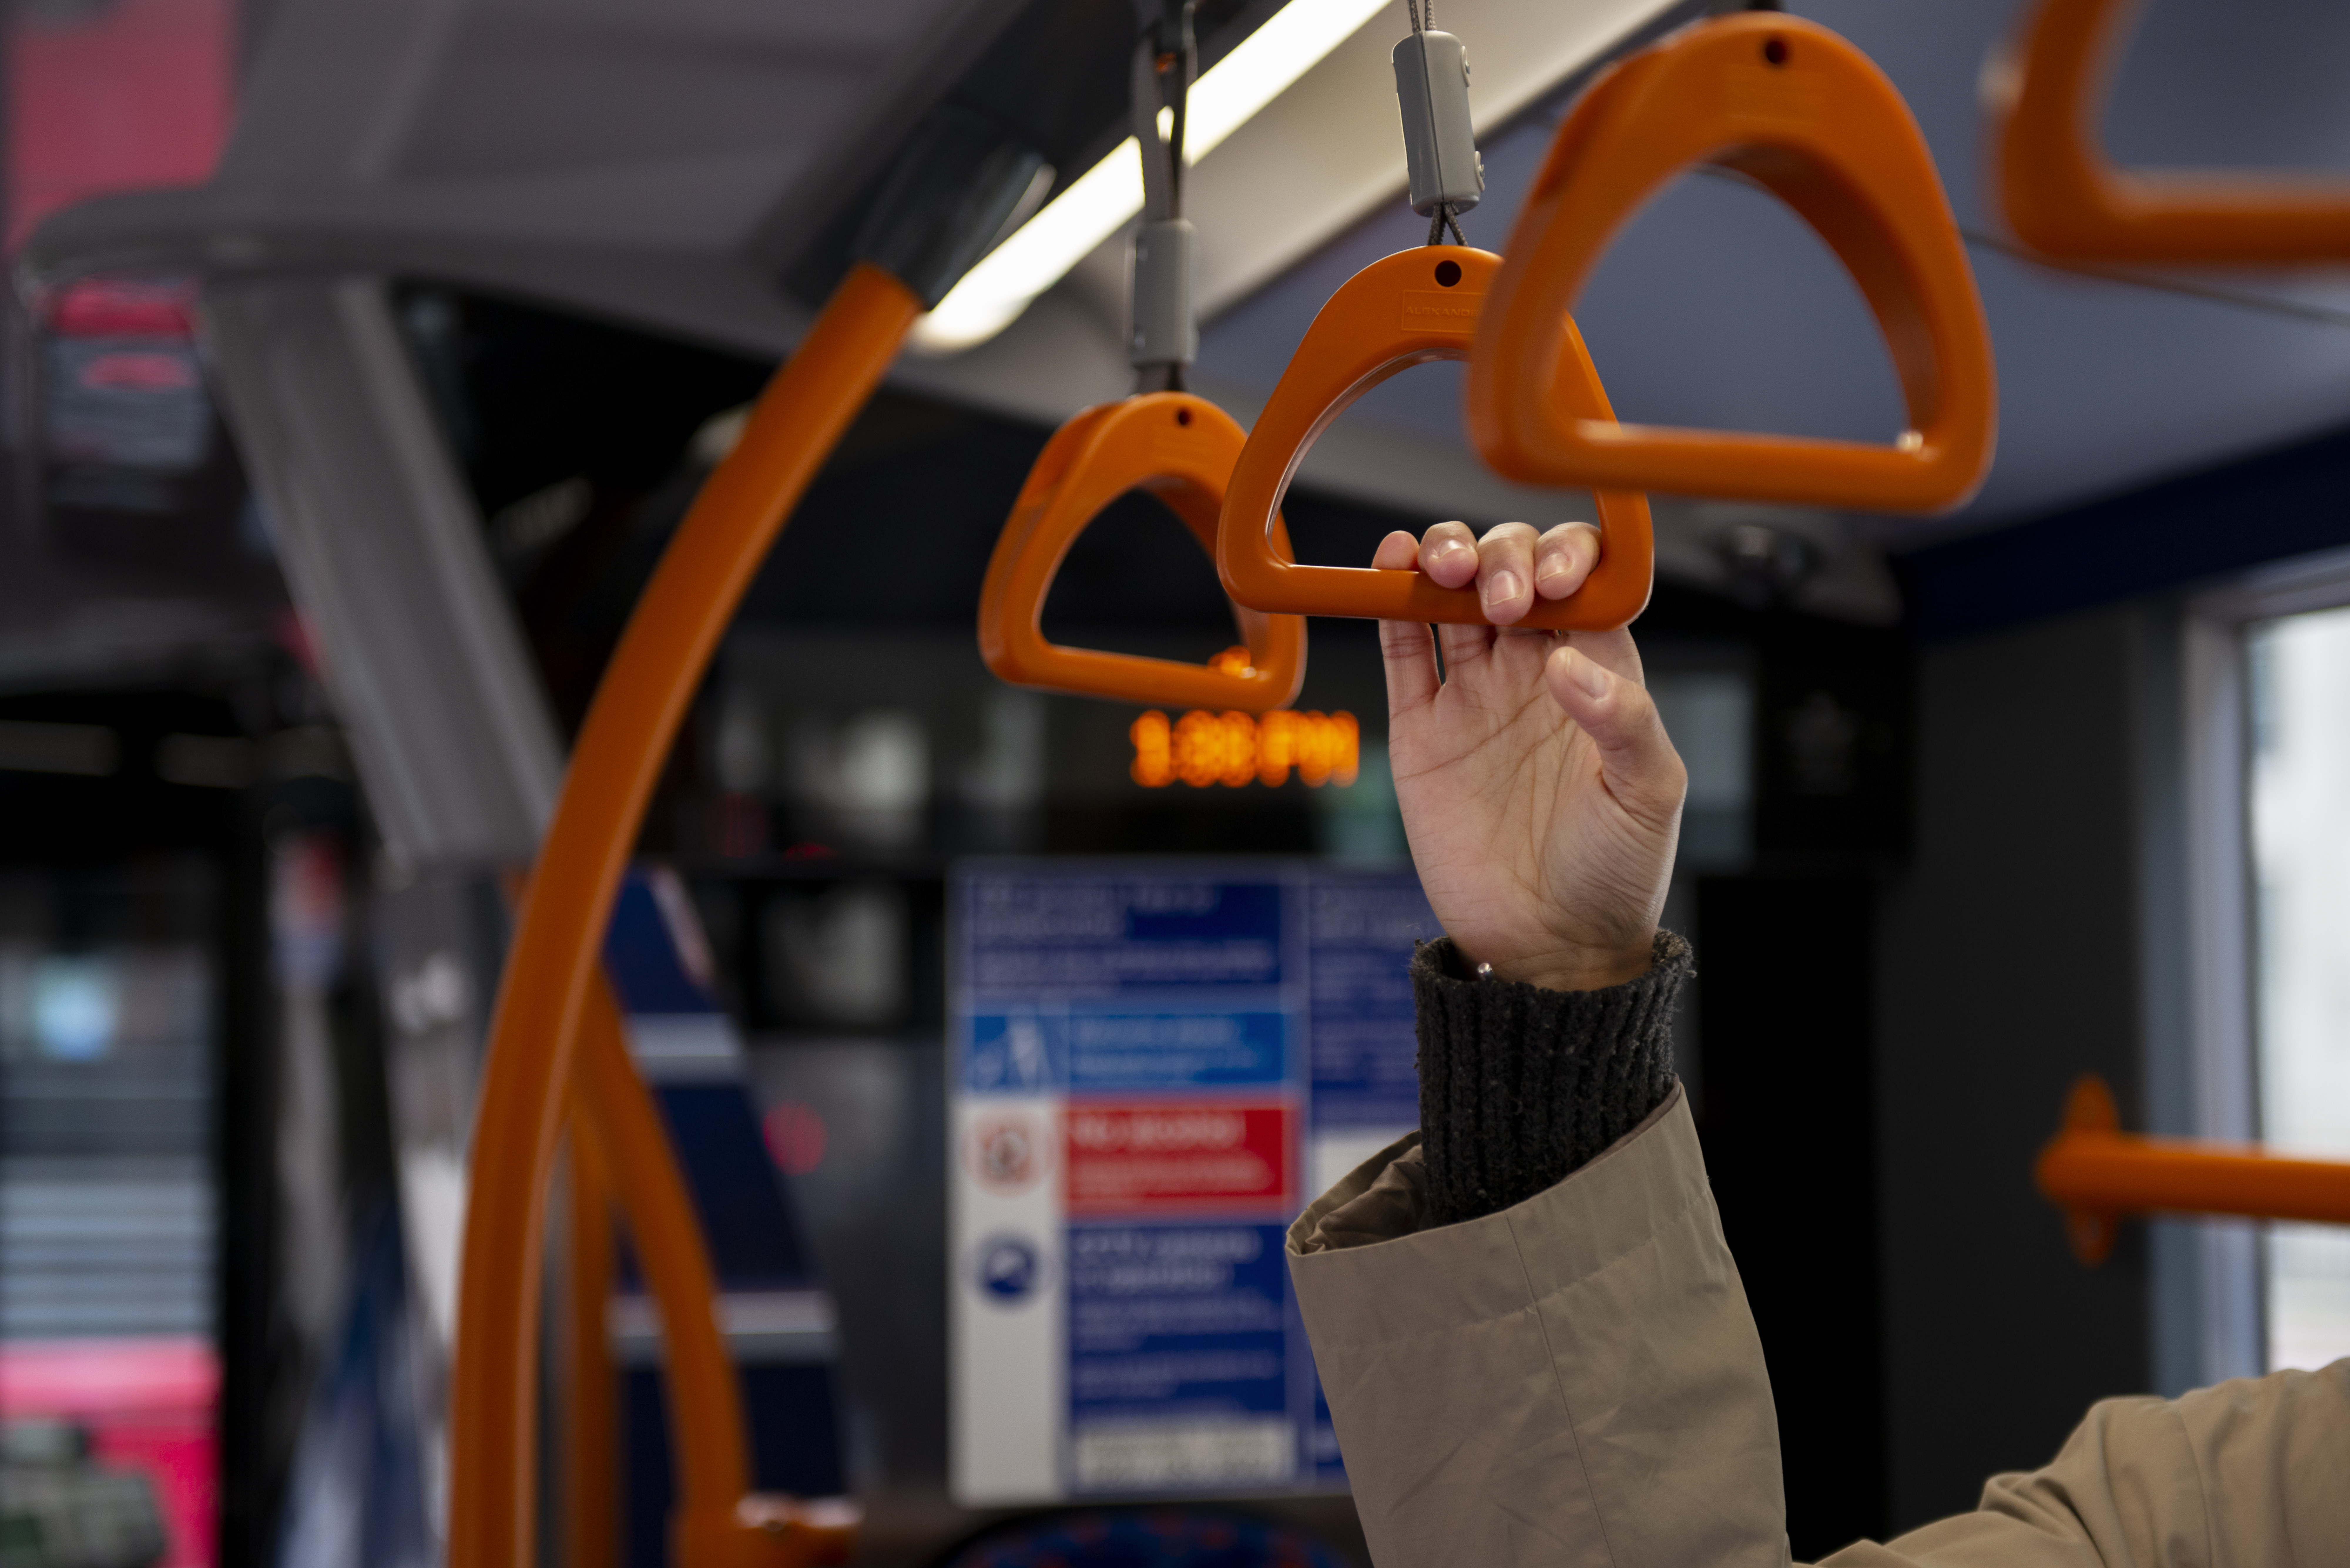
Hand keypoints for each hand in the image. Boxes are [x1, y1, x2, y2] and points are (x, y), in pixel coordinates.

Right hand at [1376, 520, 1685, 990]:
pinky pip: (1401, 651)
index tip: (1555, 580)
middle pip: (1512, 573)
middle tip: (1502, 598)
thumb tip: (1568, 662)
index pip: (1583, 583)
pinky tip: (1391, 567)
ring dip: (1445, 560)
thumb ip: (1626, 719)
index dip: (1567, 557)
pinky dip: (1391, 602)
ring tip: (1440, 564)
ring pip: (1452, 597)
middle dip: (1502, 557)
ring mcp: (1474, 697)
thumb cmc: (1616, 873)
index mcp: (1600, 675)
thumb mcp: (1649, 793)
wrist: (1549, 945)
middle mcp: (1534, 673)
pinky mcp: (1422, 729)